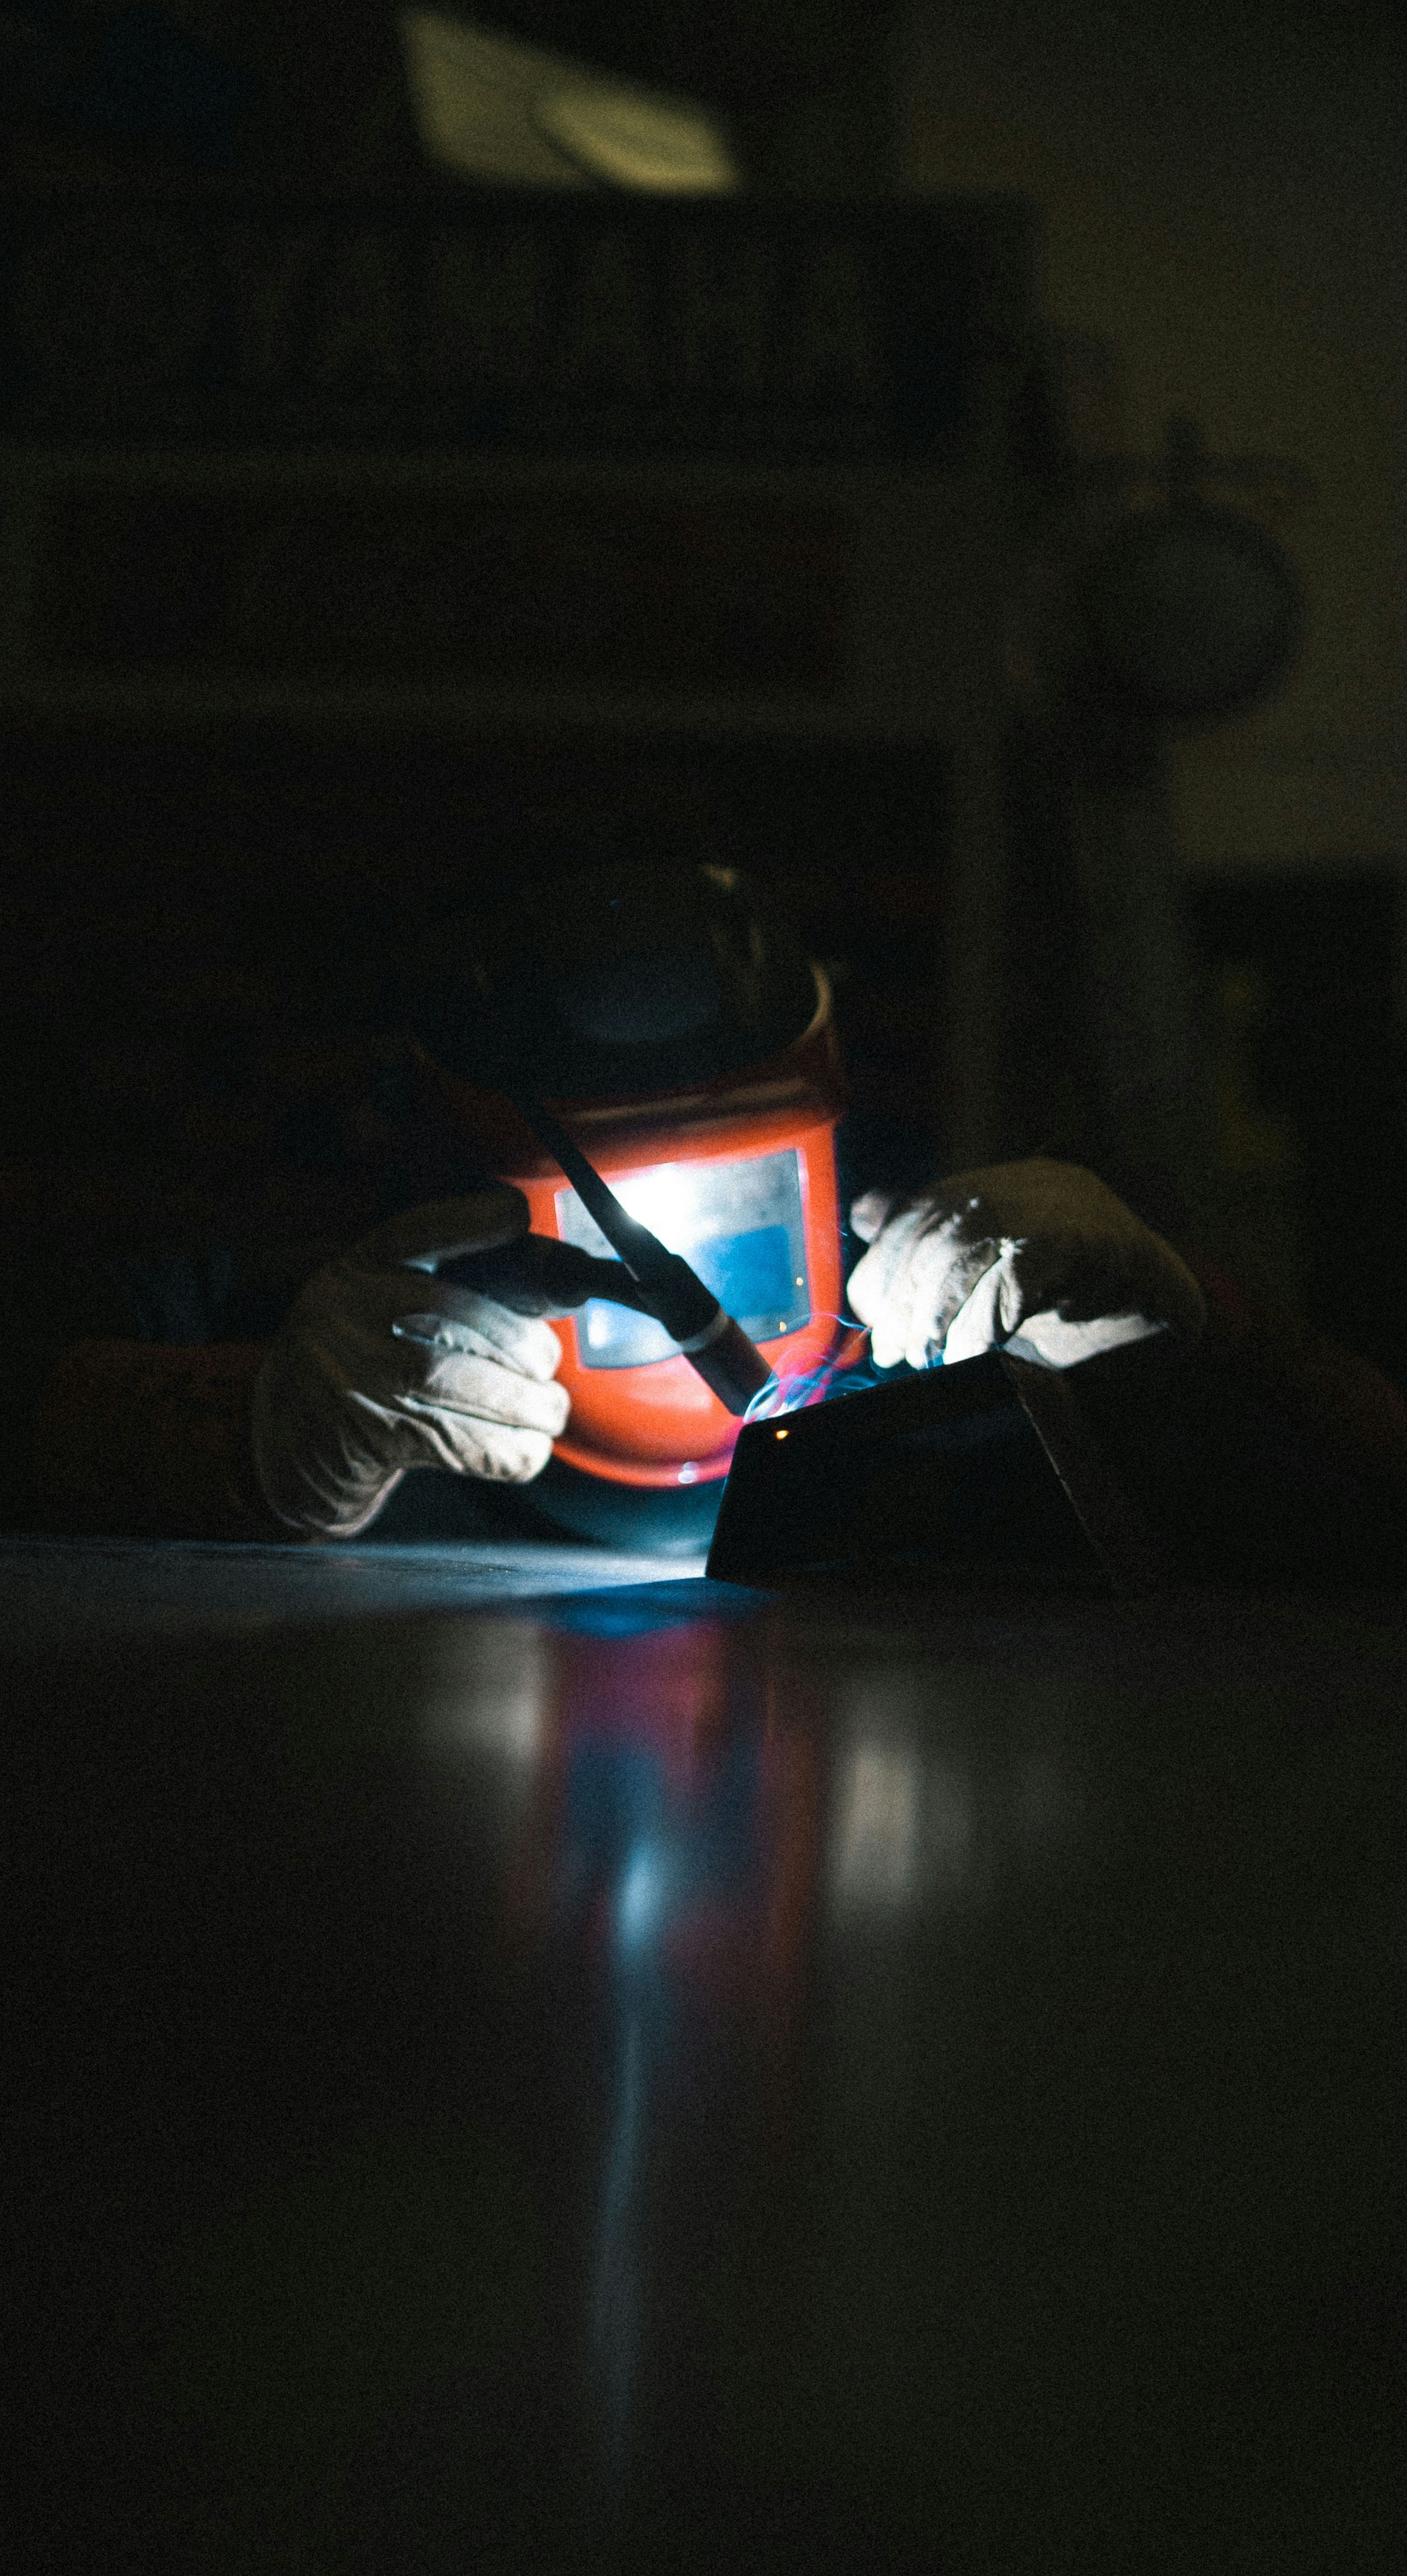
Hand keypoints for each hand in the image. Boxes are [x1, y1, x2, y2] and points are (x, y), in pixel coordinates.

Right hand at [251, 1189, 641, 1536]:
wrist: (290, 1445)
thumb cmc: (361, 1366)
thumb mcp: (381, 1302)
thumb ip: (455, 1284)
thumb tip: (559, 1291)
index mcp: (357, 1272)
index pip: (417, 1230)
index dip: (471, 1219)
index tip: (514, 1216)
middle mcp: (352, 1314)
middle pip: (468, 1318)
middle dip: (529, 1349)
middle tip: (545, 1368)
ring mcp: (361, 1377)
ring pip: (477, 1385)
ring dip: (534, 1405)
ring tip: (546, 1410)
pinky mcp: (379, 1436)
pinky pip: (475, 1444)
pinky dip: (517, 1450)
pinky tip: (524, 1446)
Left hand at [847, 1159, 1206, 1371]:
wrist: (1170, 1318)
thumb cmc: (1078, 1302)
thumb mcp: (998, 1273)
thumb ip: (939, 1244)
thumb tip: (867, 1215)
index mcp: (1007, 1184)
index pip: (924, 1208)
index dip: (886, 1263)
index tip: (871, 1318)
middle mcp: (1032, 1185)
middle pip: (940, 1228)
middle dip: (905, 1293)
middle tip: (894, 1350)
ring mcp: (1066, 1209)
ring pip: (971, 1248)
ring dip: (937, 1310)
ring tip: (925, 1356)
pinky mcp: (1094, 1245)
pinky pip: (1018, 1279)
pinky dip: (984, 1321)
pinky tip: (970, 1355)